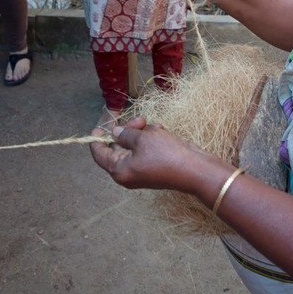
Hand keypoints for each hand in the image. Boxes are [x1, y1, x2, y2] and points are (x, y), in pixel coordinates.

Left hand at [89, 117, 208, 191]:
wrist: (195, 169)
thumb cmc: (166, 154)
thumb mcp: (143, 138)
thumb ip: (125, 134)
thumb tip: (115, 133)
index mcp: (119, 170)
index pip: (100, 155)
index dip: (97, 140)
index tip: (97, 127)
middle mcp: (128, 173)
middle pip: (118, 148)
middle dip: (128, 131)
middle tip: (140, 120)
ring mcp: (142, 171)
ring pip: (134, 146)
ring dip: (143, 134)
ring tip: (156, 129)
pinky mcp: (154, 167)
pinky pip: (147, 149)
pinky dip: (152, 140)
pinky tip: (162, 134)